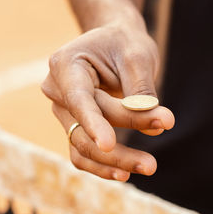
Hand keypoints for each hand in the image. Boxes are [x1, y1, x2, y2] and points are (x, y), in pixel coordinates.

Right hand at [41, 23, 174, 180]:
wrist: (115, 41)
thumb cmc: (125, 44)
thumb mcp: (138, 58)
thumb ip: (142, 92)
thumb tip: (155, 128)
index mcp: (65, 64)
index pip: (79, 99)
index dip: (93, 123)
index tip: (110, 144)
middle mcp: (57, 89)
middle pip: (84, 126)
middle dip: (118, 147)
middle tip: (152, 163)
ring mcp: (63, 110)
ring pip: (81, 146)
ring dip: (112, 162)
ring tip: (147, 167)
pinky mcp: (74, 124)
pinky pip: (82, 151)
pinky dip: (102, 164)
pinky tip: (124, 173)